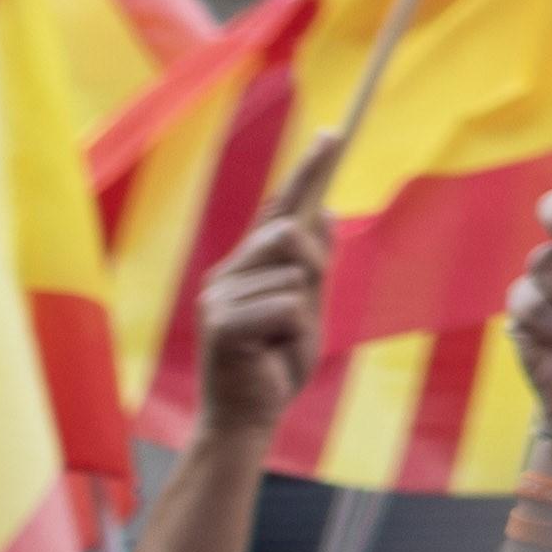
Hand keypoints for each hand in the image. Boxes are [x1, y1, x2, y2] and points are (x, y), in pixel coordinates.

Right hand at [191, 136, 342, 439]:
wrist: (248, 418)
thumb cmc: (274, 362)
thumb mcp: (305, 308)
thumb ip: (312, 265)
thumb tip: (322, 211)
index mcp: (246, 266)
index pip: (280, 209)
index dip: (306, 170)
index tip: (332, 133)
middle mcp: (226, 274)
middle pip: (288, 233)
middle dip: (312, 267)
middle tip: (297, 310)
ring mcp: (219, 298)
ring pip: (293, 274)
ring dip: (301, 310)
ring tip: (277, 339)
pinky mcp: (221, 325)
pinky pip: (287, 308)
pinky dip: (293, 333)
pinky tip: (268, 353)